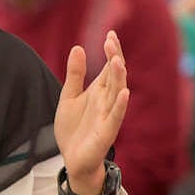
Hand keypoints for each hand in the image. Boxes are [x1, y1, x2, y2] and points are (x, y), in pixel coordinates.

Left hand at [55, 30, 130, 194]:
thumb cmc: (74, 129)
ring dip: (119, 77)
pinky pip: (116, 117)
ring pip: (118, 93)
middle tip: (111, 41)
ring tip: (117, 60)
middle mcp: (107, 100)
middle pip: (115, 76)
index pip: (109, 67)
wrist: (73, 160)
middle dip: (114, 58)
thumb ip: (75, 74)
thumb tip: (78, 47)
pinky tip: (125, 93)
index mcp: (99, 91)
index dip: (111, 51)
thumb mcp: (69, 97)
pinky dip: (121, 105)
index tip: (110, 34)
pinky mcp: (107, 132)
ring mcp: (109, 115)